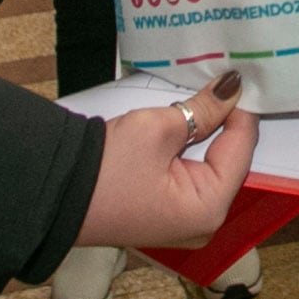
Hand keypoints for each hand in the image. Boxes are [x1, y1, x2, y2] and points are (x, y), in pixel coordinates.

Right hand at [74, 71, 258, 248]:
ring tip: (209, 94)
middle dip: (226, 120)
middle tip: (225, 79)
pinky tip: (191, 121)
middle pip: (230, 157)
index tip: (239, 75)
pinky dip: (193, 148)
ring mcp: (186, 222)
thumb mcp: (158, 129)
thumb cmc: (105, 170)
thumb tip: (232, 88)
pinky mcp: (169, 214)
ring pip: (212, 164)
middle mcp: (205, 223)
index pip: (242, 145)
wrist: (55, 198)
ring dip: (209, 131)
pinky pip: (194, 174)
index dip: (241, 107)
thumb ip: (204, 109)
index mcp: (209, 208)